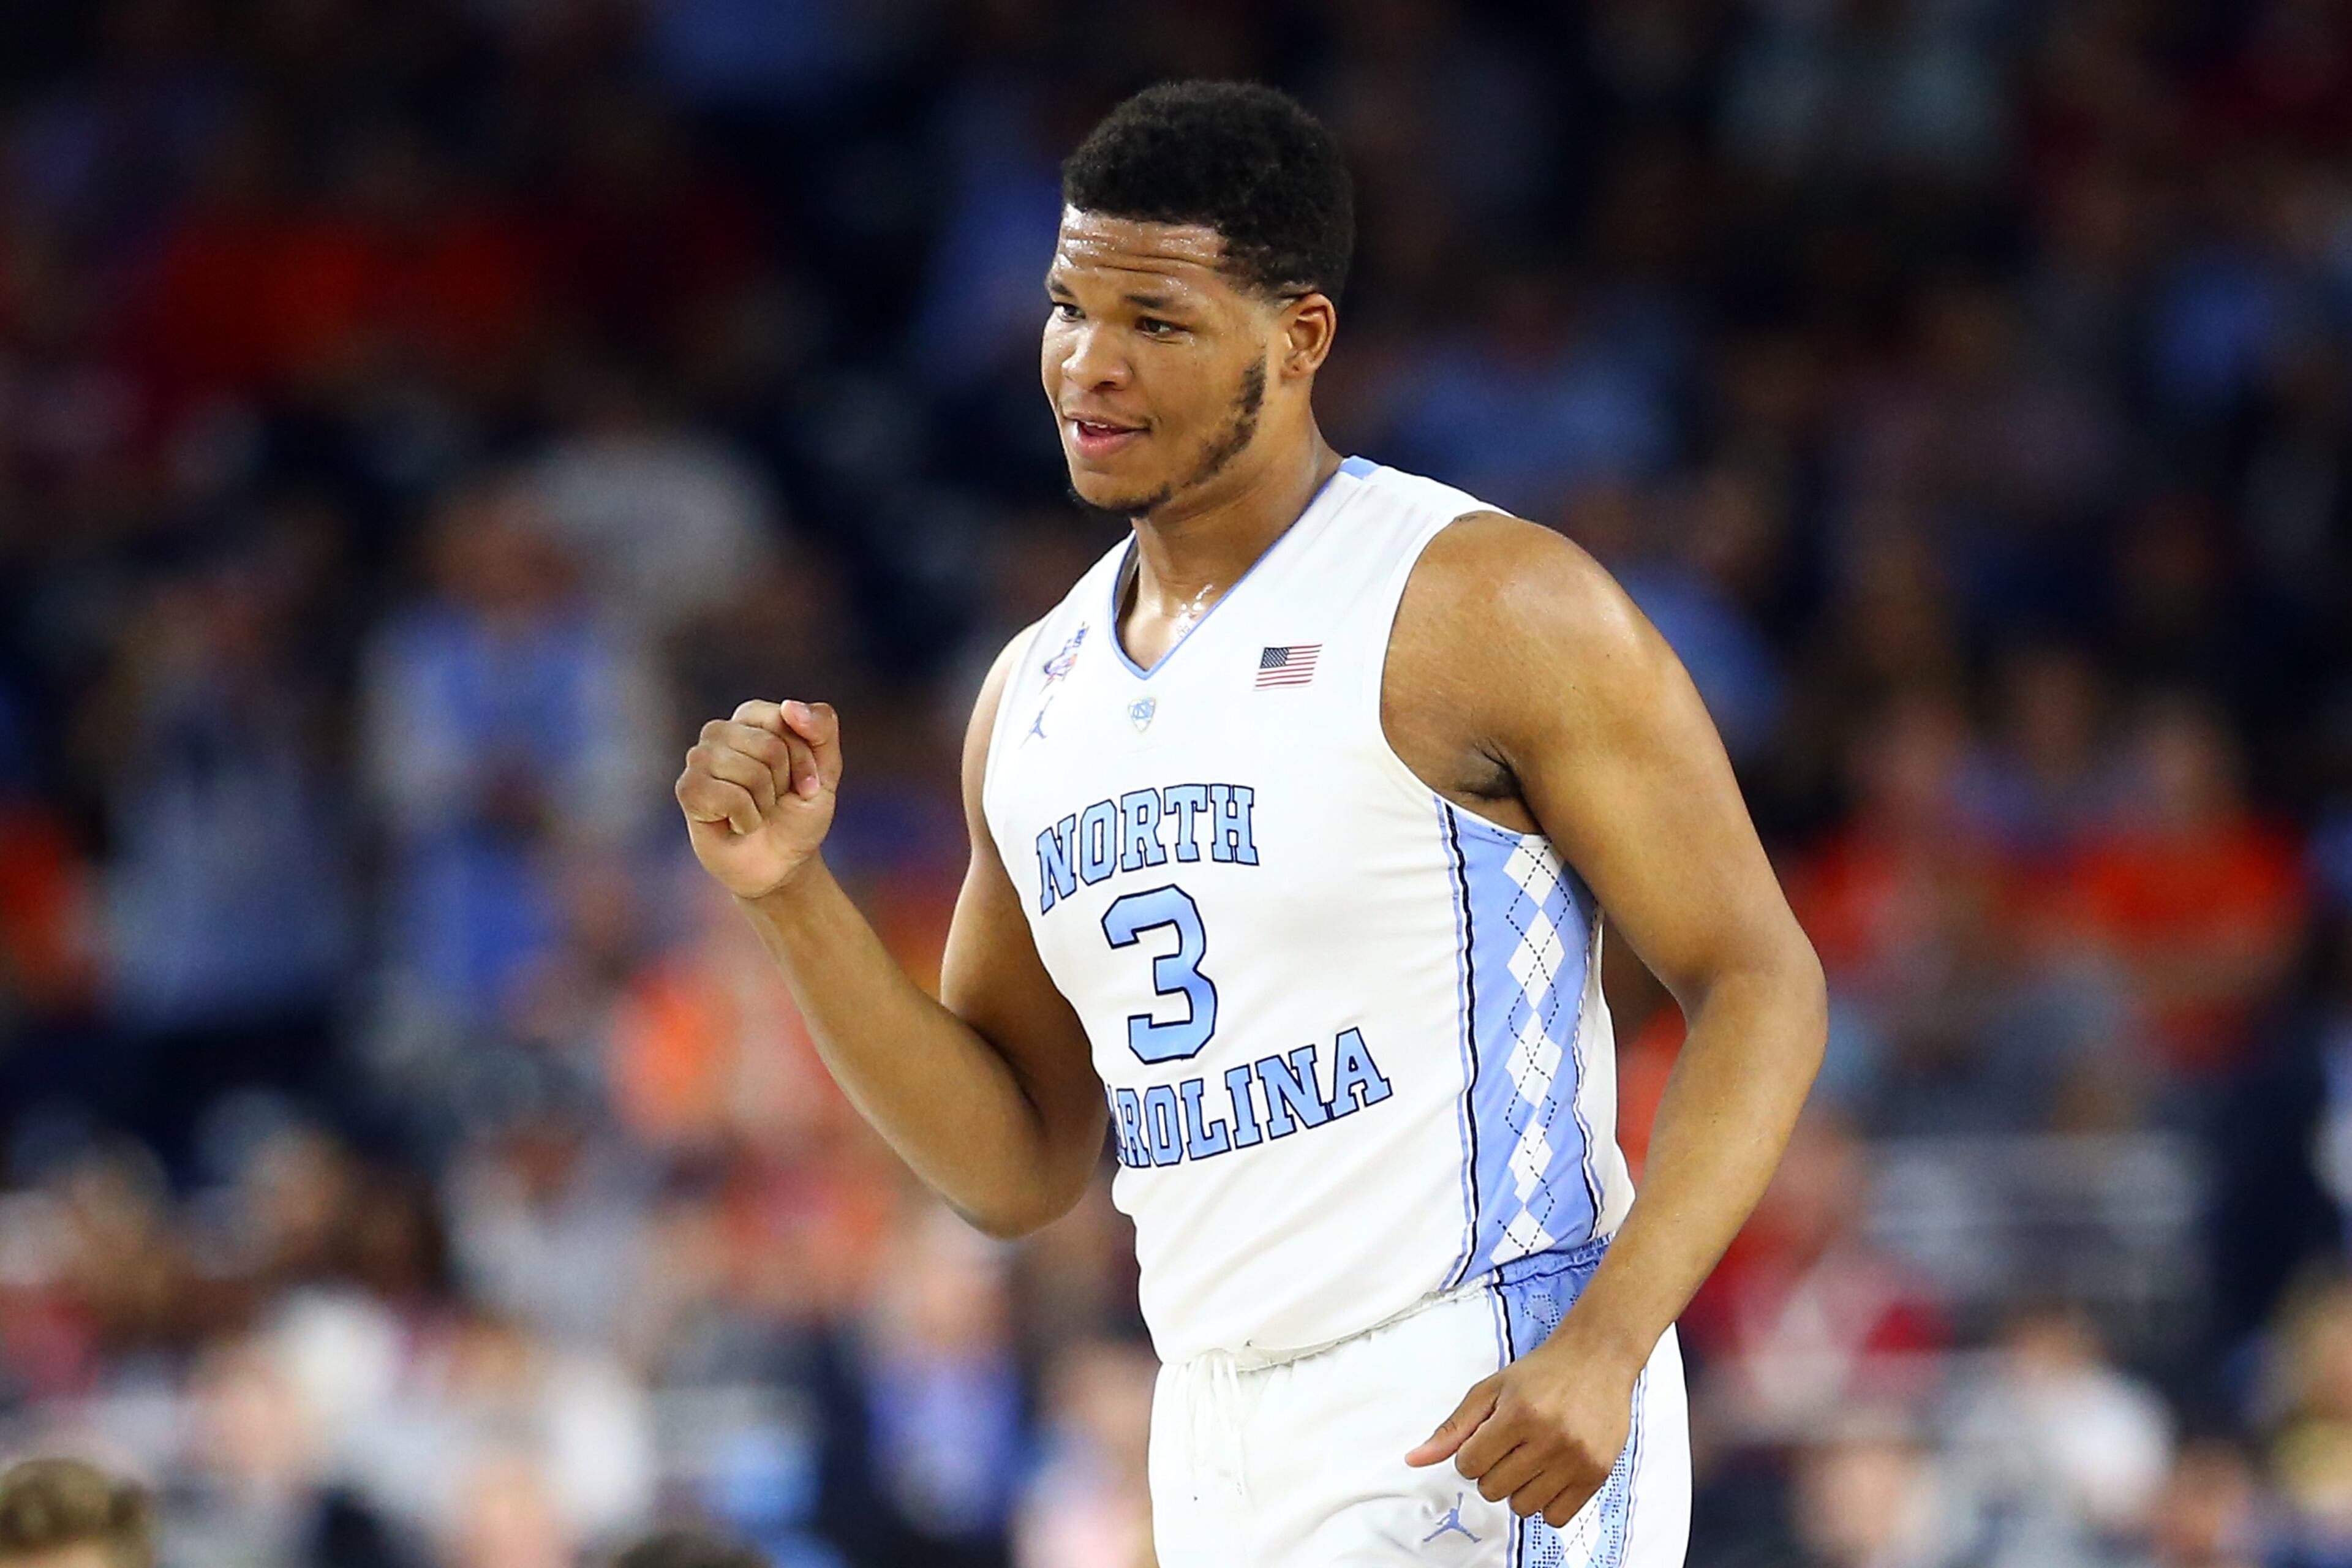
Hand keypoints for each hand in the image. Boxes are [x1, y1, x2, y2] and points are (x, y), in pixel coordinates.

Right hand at [675, 699, 840, 898]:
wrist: (782, 862)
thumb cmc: (799, 813)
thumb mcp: (826, 769)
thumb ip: (822, 728)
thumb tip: (790, 706)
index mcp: (752, 716)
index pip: (785, 718)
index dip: (804, 759)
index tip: (806, 783)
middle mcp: (719, 731)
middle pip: (770, 747)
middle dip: (785, 783)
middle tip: (775, 801)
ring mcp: (699, 759)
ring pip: (751, 772)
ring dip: (765, 803)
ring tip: (755, 811)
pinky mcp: (687, 790)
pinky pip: (730, 796)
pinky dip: (746, 819)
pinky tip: (737, 824)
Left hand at [1405, 1335, 1637, 1527]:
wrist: (1596, 1359)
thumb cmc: (1540, 1373)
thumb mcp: (1489, 1390)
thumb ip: (1452, 1428)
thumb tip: (1413, 1460)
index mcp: (1518, 1413)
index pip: (1469, 1465)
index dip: (1472, 1454)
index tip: (1488, 1438)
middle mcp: (1550, 1438)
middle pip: (1493, 1489)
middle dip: (1493, 1471)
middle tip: (1512, 1446)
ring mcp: (1576, 1459)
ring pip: (1523, 1507)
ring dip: (1519, 1489)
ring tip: (1532, 1459)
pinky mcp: (1597, 1474)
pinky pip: (1556, 1517)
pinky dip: (1547, 1503)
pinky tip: (1550, 1475)